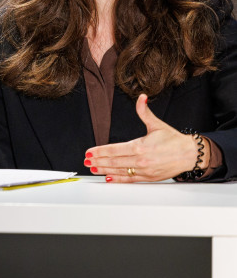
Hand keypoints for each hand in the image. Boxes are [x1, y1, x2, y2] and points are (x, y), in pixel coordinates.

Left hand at [84, 94, 200, 181]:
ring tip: (93, 168)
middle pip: (114, 161)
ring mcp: (145, 170)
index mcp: (140, 146)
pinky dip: (118, 179)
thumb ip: (144, 112)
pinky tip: (109, 178)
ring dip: (104, 170)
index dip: (100, 151)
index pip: (114, 149)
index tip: (89, 152)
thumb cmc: (174, 140)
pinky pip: (130, 179)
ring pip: (120, 171)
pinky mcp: (149, 177)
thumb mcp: (157, 124)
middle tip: (86, 161)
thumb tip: (141, 98)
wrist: (190, 154)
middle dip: (98, 161)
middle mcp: (141, 160)